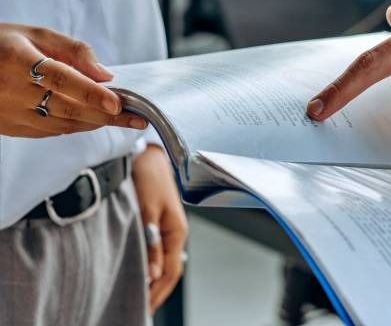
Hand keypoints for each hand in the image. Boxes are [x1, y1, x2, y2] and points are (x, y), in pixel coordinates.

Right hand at [0, 23, 145, 136]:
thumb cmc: (1, 44)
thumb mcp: (36, 34)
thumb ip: (73, 50)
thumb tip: (104, 74)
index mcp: (17, 61)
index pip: (62, 80)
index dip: (92, 93)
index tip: (118, 103)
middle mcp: (10, 91)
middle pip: (66, 108)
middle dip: (105, 115)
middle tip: (135, 118)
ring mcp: (7, 113)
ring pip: (60, 125)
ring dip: (94, 123)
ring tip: (122, 119)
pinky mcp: (7, 127)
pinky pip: (48, 131)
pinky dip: (74, 127)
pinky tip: (92, 120)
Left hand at [133, 144, 187, 314]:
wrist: (147, 153)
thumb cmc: (149, 176)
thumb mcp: (148, 210)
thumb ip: (151, 242)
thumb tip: (152, 274)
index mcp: (177, 230)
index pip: (171, 270)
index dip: (158, 292)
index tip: (143, 309)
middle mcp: (175, 231)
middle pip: (170, 269)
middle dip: (157, 291)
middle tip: (139, 310)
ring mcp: (168, 227)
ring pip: (164, 261)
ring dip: (153, 279)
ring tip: (139, 296)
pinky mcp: (158, 222)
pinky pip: (158, 251)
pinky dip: (150, 265)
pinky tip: (141, 271)